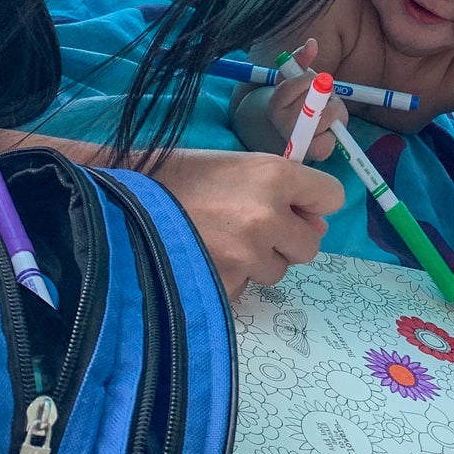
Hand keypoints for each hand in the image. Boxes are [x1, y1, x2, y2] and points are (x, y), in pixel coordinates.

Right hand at [155, 147, 344, 296]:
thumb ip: (280, 189)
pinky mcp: (227, 284)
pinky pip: (246, 287)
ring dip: (258, 261)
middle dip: (287, 239)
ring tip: (220, 239)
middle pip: (310, 244)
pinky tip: (205, 256)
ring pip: (278, 270)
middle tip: (253, 227)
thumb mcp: (235, 166)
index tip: (298, 206)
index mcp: (274, 175)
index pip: (331, 196)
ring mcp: (247, 254)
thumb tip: (316, 224)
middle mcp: (268, 215)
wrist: (122, 205)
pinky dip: (231, 278)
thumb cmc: (179, 177)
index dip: (314, 202)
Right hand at [267, 39, 340, 158]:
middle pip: (314, 102)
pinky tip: (329, 129)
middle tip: (325, 97)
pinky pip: (329, 143)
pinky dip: (336, 133)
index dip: (309, 80)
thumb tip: (312, 43)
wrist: (291, 131)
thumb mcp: (294, 77)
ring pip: (326, 119)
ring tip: (328, 111)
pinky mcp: (313, 153)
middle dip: (326, 96)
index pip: (297, 86)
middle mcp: (282, 124)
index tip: (313, 81)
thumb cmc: (296, 100)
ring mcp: (296, 140)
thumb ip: (301, 58)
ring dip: (335, 110)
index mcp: (276, 103)